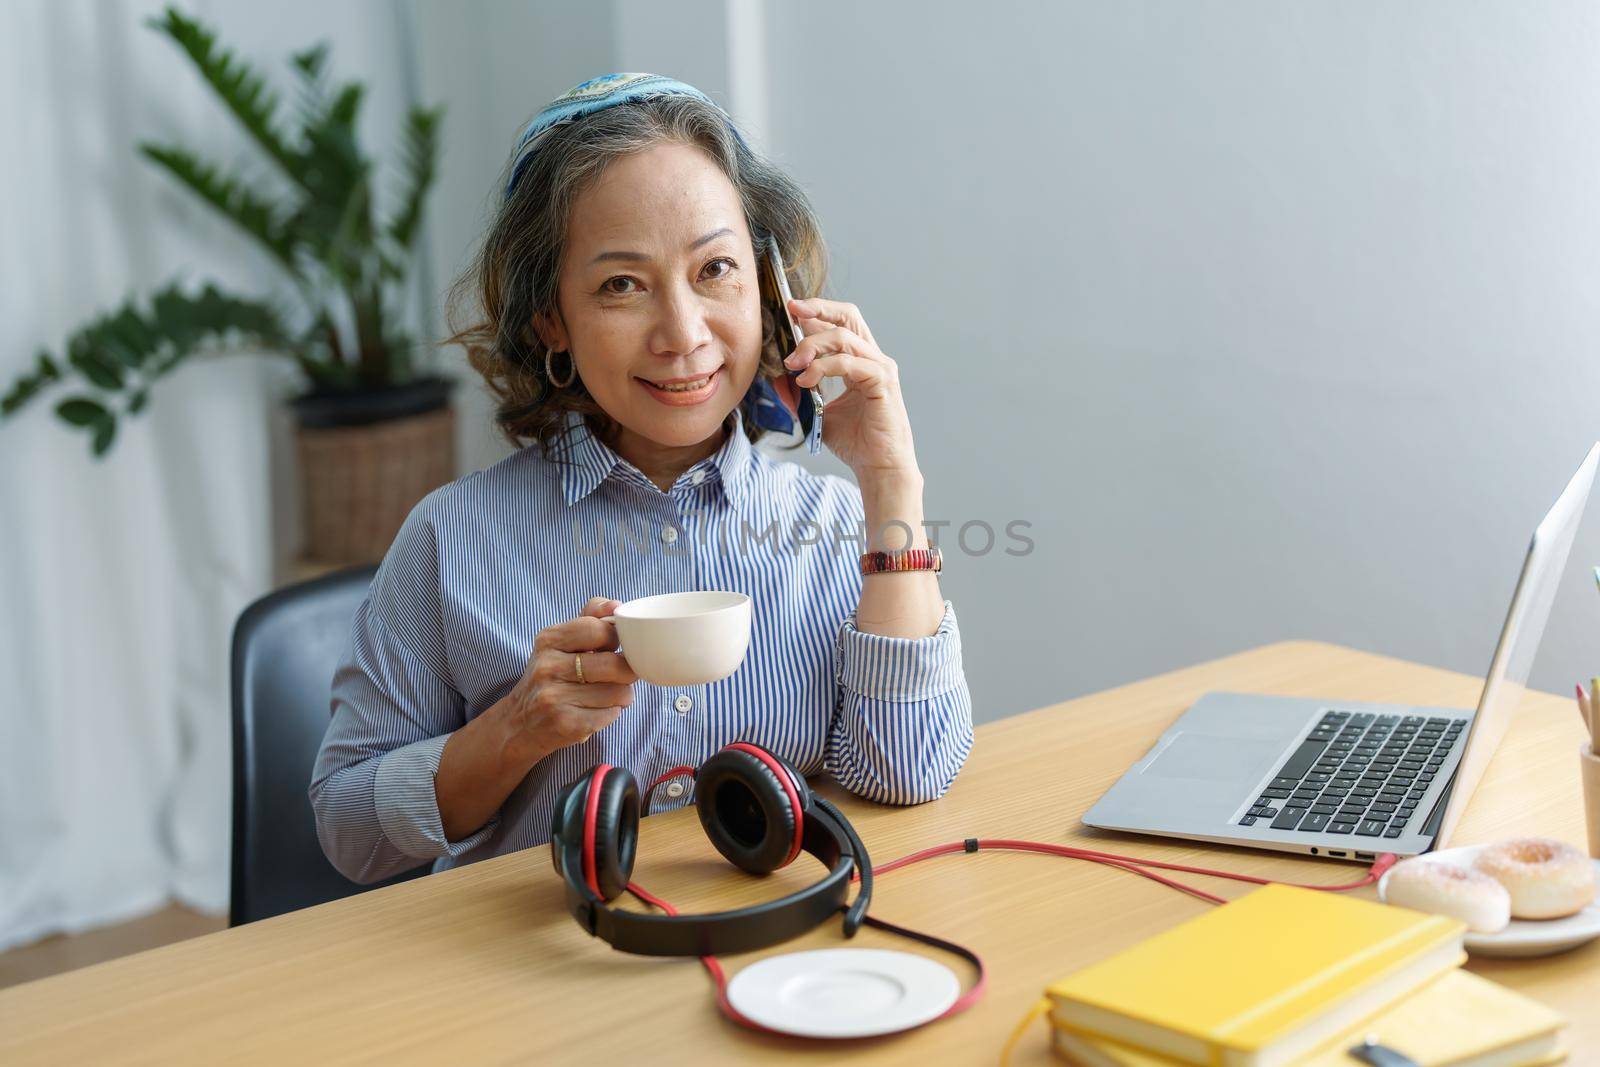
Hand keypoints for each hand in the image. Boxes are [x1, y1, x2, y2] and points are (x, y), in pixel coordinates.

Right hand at [497, 596, 637, 763]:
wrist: (518, 724)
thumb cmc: (551, 677)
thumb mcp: (561, 643)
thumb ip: (591, 618)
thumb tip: (616, 605)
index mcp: (548, 640)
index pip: (597, 629)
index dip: (616, 639)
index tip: (615, 647)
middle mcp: (547, 667)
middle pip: (614, 664)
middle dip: (628, 671)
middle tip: (623, 675)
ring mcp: (554, 697)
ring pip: (618, 692)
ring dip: (622, 695)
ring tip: (607, 695)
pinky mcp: (565, 724)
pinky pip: (610, 715)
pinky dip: (611, 714)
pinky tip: (596, 712)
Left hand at [783, 297, 920, 481]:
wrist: (878, 467)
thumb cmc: (856, 442)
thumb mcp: (818, 412)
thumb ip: (800, 393)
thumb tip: (778, 378)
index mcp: (860, 361)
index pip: (841, 323)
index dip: (817, 311)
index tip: (791, 309)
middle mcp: (873, 359)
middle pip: (848, 316)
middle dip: (818, 308)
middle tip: (792, 311)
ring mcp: (880, 368)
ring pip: (843, 337)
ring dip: (811, 346)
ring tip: (793, 365)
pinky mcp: (882, 381)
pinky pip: (847, 362)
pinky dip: (822, 367)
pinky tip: (806, 380)